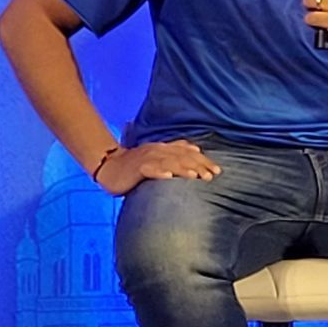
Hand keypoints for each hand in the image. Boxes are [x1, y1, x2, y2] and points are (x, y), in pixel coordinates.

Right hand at [94, 140, 220, 195]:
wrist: (109, 166)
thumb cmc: (136, 165)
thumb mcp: (158, 157)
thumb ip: (176, 153)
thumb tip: (196, 149)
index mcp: (165, 148)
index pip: (188, 154)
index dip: (204, 162)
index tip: (217, 171)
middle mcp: (158, 150)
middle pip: (182, 157)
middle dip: (198, 166)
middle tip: (211, 176)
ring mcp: (147, 158)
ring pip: (168, 162)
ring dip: (182, 169)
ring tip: (195, 176)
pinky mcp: (137, 167)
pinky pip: (149, 169)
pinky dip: (159, 173)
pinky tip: (168, 178)